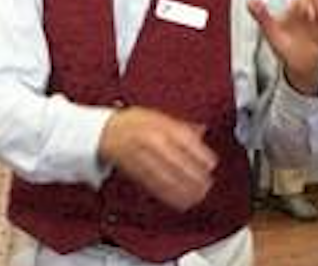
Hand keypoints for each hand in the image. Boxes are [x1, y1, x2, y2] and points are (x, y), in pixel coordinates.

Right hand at [98, 107, 216, 211]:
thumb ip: (181, 125)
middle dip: (193, 175)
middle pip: (175, 160)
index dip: (199, 154)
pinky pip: (153, 185)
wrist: (105, 131)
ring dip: (183, 189)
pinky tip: (180, 201)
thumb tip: (202, 130)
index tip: (211, 164)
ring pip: (164, 176)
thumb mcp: (159, 116)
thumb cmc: (134, 123)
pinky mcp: (135, 173)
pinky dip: (168, 195)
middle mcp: (151, 142)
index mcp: (159, 126)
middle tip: (207, 184)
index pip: (183, 140)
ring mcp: (142, 158)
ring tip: (198, 196)